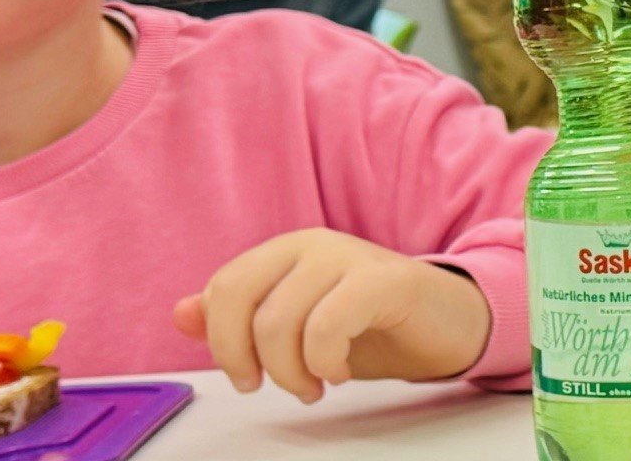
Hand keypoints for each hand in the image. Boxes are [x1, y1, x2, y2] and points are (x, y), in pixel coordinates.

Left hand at [172, 229, 491, 402]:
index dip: (221, 341)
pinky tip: (341, 371)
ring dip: (290, 370)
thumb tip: (181, 313)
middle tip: (274, 386)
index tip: (247, 376)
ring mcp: (351, 257)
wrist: (448, 323)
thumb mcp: (297, 326)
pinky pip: (329, 323)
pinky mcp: (386, 280)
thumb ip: (239, 319)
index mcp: (286, 251)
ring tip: (315, 385)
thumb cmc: (372, 326)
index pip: (223, 287)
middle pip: (241, 302)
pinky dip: (325, 360)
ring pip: (280, 320)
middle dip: (246, 358)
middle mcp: (314, 245)